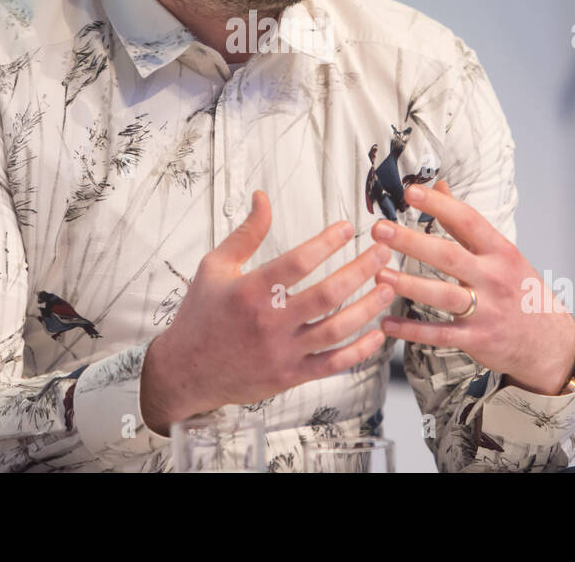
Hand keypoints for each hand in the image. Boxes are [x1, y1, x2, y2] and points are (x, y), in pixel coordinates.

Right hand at [140, 190, 392, 432]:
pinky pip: (333, 364)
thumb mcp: (215, 267)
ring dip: (368, 307)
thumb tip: (263, 197)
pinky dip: (360, 351)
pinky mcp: (290, 376)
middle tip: (383, 252)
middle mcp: (269, 322)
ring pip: (337, 329)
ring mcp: (282, 352)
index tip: (348, 227)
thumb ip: (246, 233)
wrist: (185, 372)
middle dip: (361, 270)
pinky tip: (378, 334)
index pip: (298, 262)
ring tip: (389, 286)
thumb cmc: (200, 315)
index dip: (327, 242)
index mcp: (250, 291)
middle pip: (327, 294)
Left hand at [372, 179, 574, 395]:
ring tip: (378, 275)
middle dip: (411, 242)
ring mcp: (486, 310)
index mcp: (500, 251)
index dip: (439, 205)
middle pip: (448, 256)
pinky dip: (411, 330)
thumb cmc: (519, 289)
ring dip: (407, 285)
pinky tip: (386, 323)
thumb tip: (439, 186)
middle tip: (380, 230)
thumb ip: (465, 222)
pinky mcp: (476, 339)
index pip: (468, 221)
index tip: (411, 192)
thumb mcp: (502, 252)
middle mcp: (494, 278)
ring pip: (442, 295)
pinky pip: (439, 334)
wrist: (549, 342)